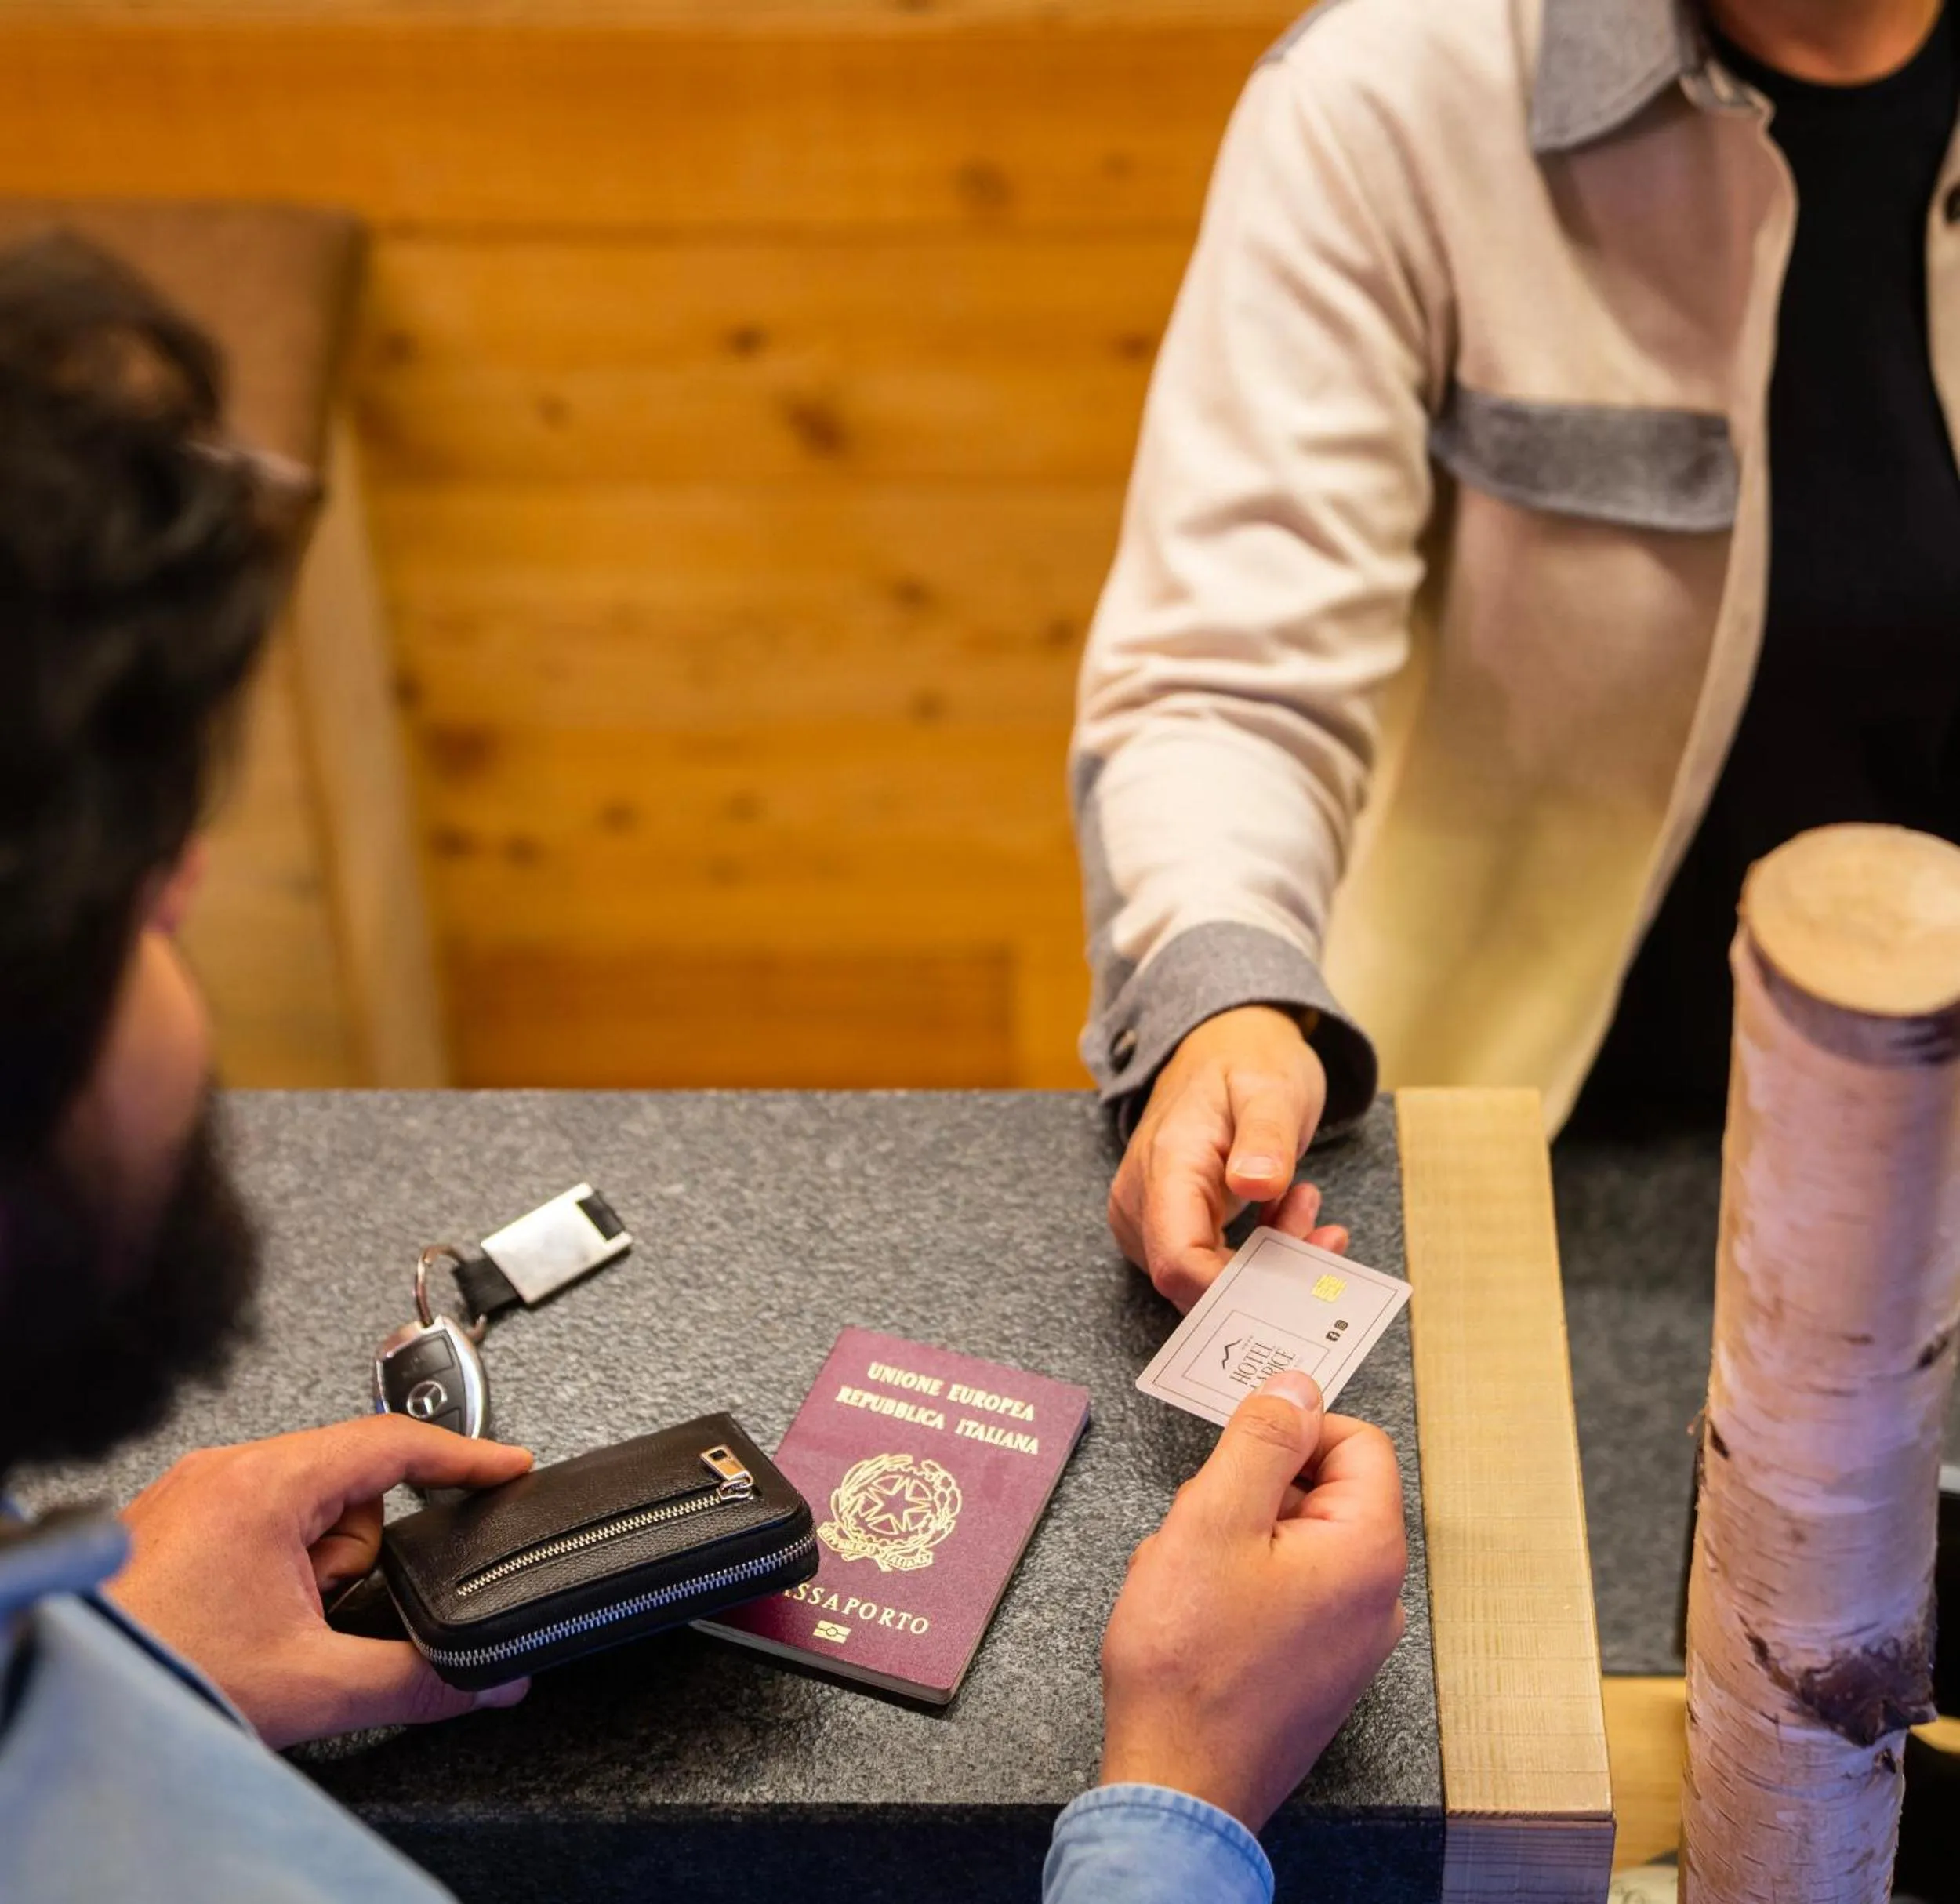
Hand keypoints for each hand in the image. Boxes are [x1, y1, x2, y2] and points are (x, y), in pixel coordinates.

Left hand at [109, 1417, 535, 1747]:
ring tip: (274, 1628)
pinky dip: (279, 1571)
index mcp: (267, 1482)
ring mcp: (197, 1495)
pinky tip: (250, 1623)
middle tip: (321, 1614)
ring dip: (314, 1569)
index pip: (395, 1443)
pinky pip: (264, 1526)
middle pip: (351, 1487)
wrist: (60, 1694)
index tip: (510, 1467)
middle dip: (355, 1556)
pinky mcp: (176, 1524)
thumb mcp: (311, 1683)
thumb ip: (416, 1679)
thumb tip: (484, 1682)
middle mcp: (228, 1471)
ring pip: (308, 1511)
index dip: (464, 1457)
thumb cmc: (154, 1675)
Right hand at [1098, 1370, 1406, 1832]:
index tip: (1236, 1452)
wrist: (1175, 1782)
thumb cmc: (1190, 1661)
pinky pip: (1285, 1592)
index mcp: (1367, 1551)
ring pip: (1294, 1541)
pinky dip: (1238, 1586)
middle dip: (1253, 1490)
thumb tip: (1297, 1385)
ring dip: (1236, 1539)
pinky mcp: (1317, 1671)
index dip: (1292, 1431)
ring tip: (1188, 1579)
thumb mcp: (1214, 1518)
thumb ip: (1262, 1440)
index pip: (1357, 1442)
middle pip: (1323, 1490)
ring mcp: (1349, 1640)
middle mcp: (1376, 1597)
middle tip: (1200, 1525)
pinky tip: (1196, 1614)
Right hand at [1108, 1005, 1346, 1309]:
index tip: (1291, 1285)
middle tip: (1321, 1234)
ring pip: (1203, 1279)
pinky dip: (1255, 1254)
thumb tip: (1257, 1183)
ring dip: (1265, 1263)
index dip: (1230, 1291)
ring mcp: (1148, 1214)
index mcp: (1167, 1164)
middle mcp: (1144, 1198)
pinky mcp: (1164, 1221)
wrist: (1222, 1041)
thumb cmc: (1246, 1060)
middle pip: (1194, 1281)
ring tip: (1306, 1208)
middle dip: (1263, 1277)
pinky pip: (1207, 1263)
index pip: (1179, 1262)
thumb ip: (1265, 1137)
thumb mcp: (1272, 1088)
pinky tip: (1287, 1214)